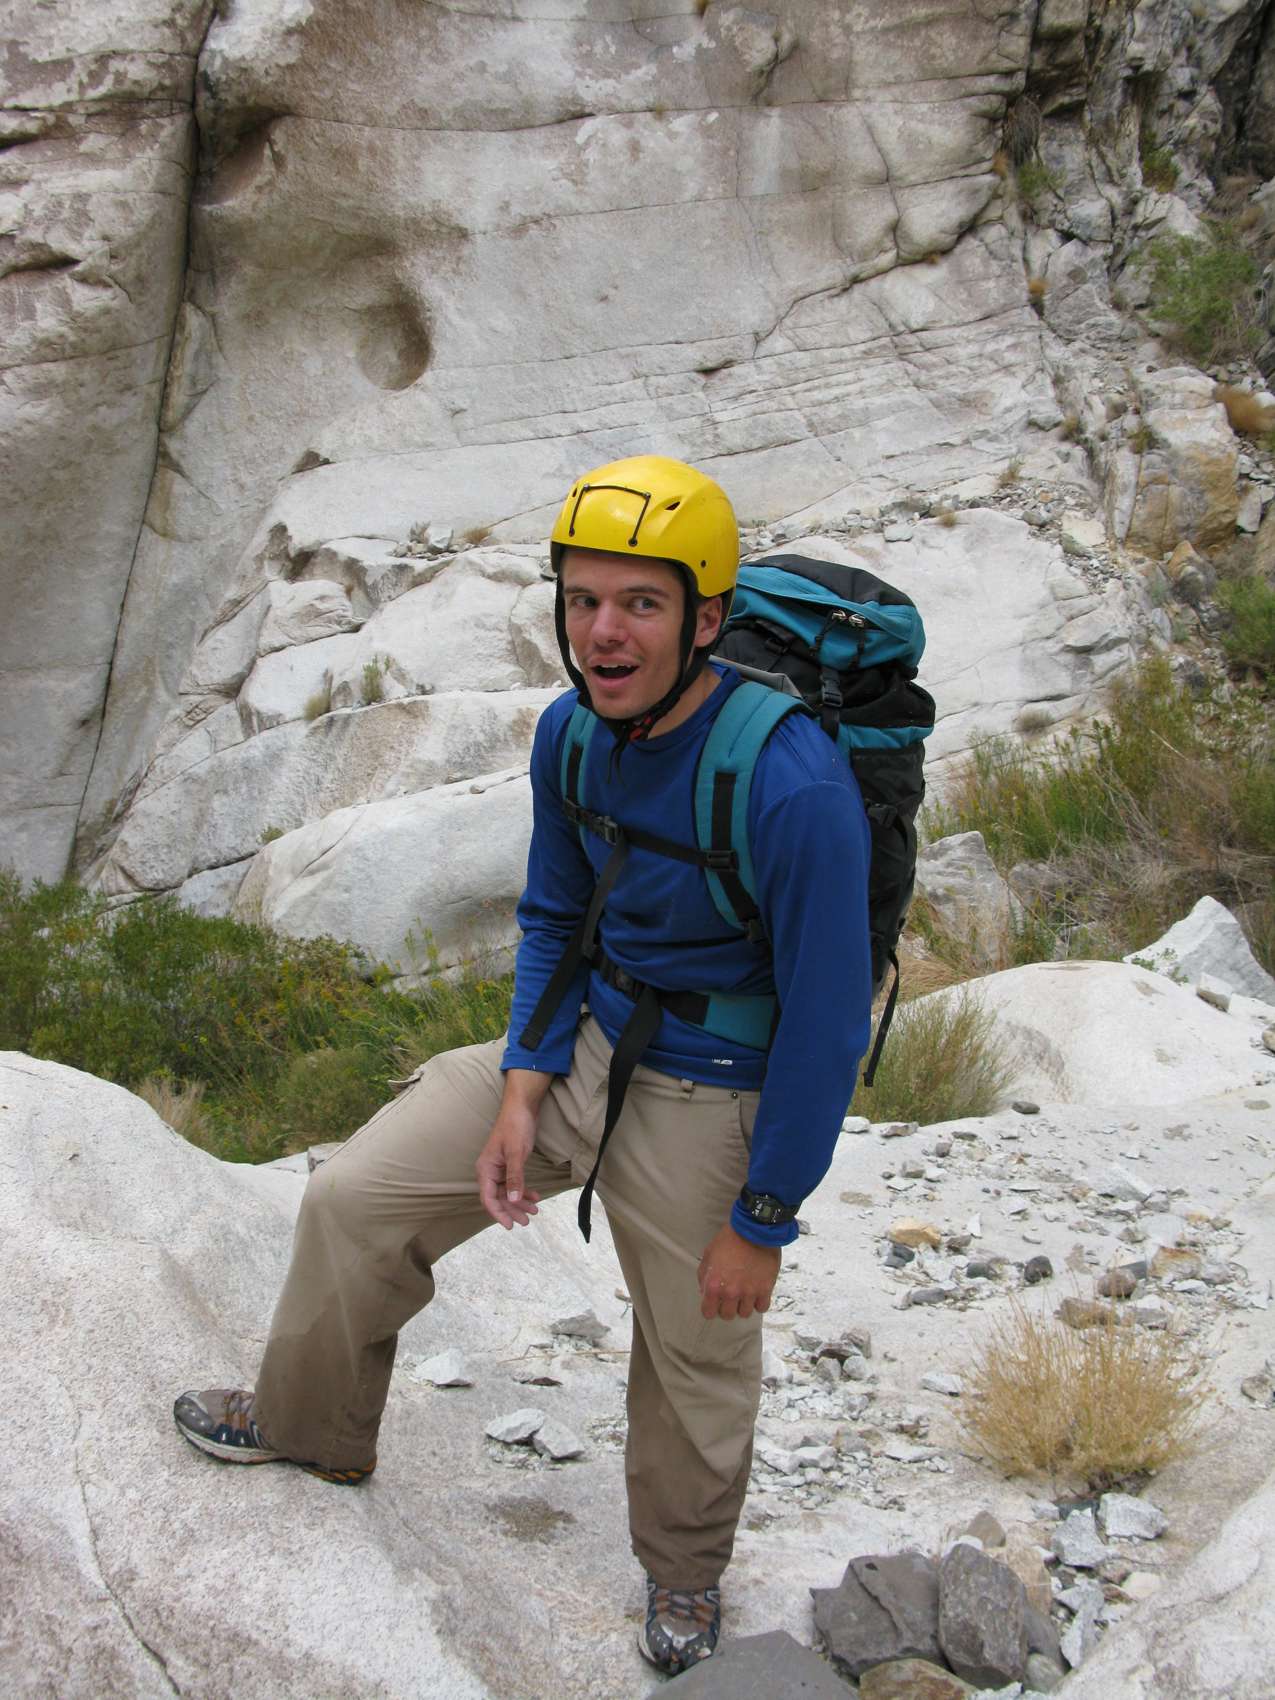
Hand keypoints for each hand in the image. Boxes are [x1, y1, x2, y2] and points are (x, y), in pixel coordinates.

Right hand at [476, 1102, 540, 1228]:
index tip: (510, 1226)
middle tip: (527, 1221)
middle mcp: (490, 1170)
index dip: (498, 1214)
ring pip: (507, 1192)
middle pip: (498, 1198)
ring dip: (520, 1202)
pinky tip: (535, 1196)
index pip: (488, 1198)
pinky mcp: (509, 1164)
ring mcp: (499, 1168)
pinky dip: (524, 1191)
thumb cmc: (516, 1126)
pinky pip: (514, 1183)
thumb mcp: (517, 1152)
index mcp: (486, 1169)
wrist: (522, 1106)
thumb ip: (515, 1177)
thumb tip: (514, 1200)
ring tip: (535, 1211)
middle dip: (512, 1210)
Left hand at [697, 1224, 781, 1320]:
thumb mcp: (708, 1254)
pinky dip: (759, 1302)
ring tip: (744, 1293)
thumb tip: (705, 1292)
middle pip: (727, 1315)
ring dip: (743, 1305)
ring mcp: (749, 1293)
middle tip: (730, 1296)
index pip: (708, 1313)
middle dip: (727, 1307)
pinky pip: (761, 1307)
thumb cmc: (730, 1239)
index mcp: (713, 1285)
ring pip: (744, 1314)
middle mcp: (730, 1293)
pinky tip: (756, 1293)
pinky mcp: (765, 1289)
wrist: (753, 1229)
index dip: (710, 1308)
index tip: (714, 1304)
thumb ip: (704, 1276)